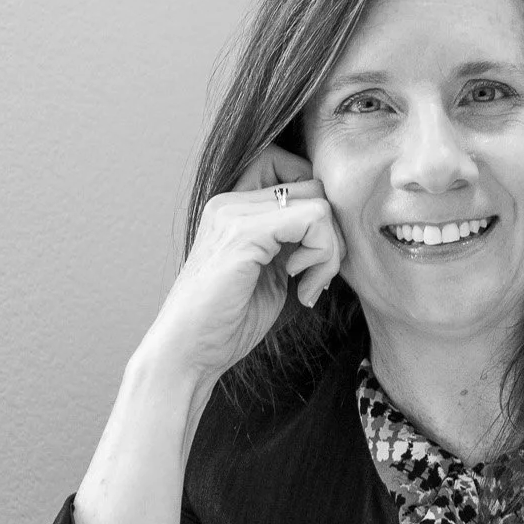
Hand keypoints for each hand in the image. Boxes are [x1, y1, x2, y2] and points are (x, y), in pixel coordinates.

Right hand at [133, 147, 344, 388]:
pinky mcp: (244, 234)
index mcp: (233, 207)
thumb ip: (292, 242)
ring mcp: (234, 214)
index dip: (317, 207)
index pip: (292, 169)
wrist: (188, 354)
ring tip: (310, 285)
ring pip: (319, 203)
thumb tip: (336, 226)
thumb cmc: (227, 322)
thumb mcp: (269, 272)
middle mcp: (230, 202)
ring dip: (330, 251)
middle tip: (318, 275)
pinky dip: (322, 256)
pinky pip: (313, 220)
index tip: (313, 252)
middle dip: (332, 234)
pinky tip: (303, 289)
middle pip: (313, 185)